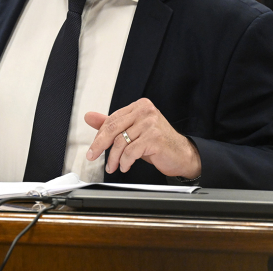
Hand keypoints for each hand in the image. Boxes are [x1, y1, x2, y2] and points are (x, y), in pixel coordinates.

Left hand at [84, 98, 200, 178]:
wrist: (183, 155)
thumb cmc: (158, 143)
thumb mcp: (133, 131)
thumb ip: (112, 123)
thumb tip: (89, 116)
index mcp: (139, 106)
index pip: (112, 119)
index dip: (100, 135)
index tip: (93, 147)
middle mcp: (145, 111)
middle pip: (113, 128)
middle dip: (100, 145)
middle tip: (92, 156)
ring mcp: (151, 124)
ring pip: (121, 141)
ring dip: (113, 158)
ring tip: (112, 166)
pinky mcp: (154, 138)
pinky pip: (131, 152)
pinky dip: (125, 161)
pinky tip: (125, 166)